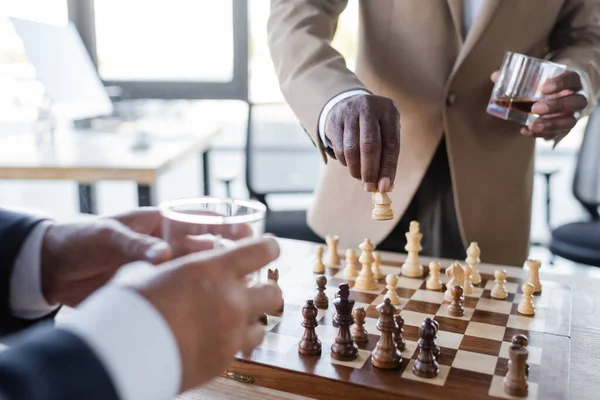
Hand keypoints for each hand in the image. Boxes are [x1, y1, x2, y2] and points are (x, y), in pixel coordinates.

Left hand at [41, 207, 254, 305]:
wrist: (50, 267)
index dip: (223, 225)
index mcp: (156, 224)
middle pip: (202, 247)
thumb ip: (135, 244)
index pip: (197, 221)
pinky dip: (191, 295)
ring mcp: (157, 267)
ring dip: (212, 276)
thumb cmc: (79, 238)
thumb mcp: (107, 235)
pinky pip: (175, 289)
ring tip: (235, 286)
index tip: (246, 231)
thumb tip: (164, 255)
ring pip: (193, 271)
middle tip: (249, 264)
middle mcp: (162, 244)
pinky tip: (207, 304)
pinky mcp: (148, 287)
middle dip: (226, 253)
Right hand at [116, 237, 281, 391]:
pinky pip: (240, 350)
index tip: (266, 248)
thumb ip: (172, 266)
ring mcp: (230, 335)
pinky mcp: (223, 362)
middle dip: (264, 289)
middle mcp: (231, 301)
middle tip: (248, 289)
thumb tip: (166, 260)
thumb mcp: (148, 271)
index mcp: (215, 270)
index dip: (269, 247)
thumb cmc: (128, 306)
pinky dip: (232, 343)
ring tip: (230, 319)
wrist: (119, 356)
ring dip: (251, 319)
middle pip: (274, 292)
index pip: (264, 250)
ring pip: (263, 325)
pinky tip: (212, 339)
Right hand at [325, 94, 399, 191]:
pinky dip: (345, 162)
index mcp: (388, 110)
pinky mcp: (334, 121)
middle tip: (370, 187)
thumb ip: (386, 156)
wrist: (349, 102)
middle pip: (369, 145)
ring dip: (356, 169)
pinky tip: (351, 164)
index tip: (385, 187)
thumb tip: (384, 185)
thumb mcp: (385, 131)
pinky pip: (339, 149)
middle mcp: (368, 107)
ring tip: (360, 177)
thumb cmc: (374, 125)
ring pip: (351, 149)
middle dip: (370, 171)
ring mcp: (349, 112)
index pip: (391, 144)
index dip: (388, 168)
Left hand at [491, 70, 586, 139]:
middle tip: (535, 108)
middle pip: (576, 102)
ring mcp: (572, 114)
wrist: (559, 93)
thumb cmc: (545, 82)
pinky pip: (557, 134)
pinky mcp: (564, 127)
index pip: (572, 79)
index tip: (543, 88)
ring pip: (570, 121)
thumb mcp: (536, 76)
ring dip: (551, 124)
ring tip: (532, 126)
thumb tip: (495, 76)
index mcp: (571, 81)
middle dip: (556, 106)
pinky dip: (542, 134)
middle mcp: (576, 97)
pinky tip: (526, 131)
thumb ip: (517, 76)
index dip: (560, 83)